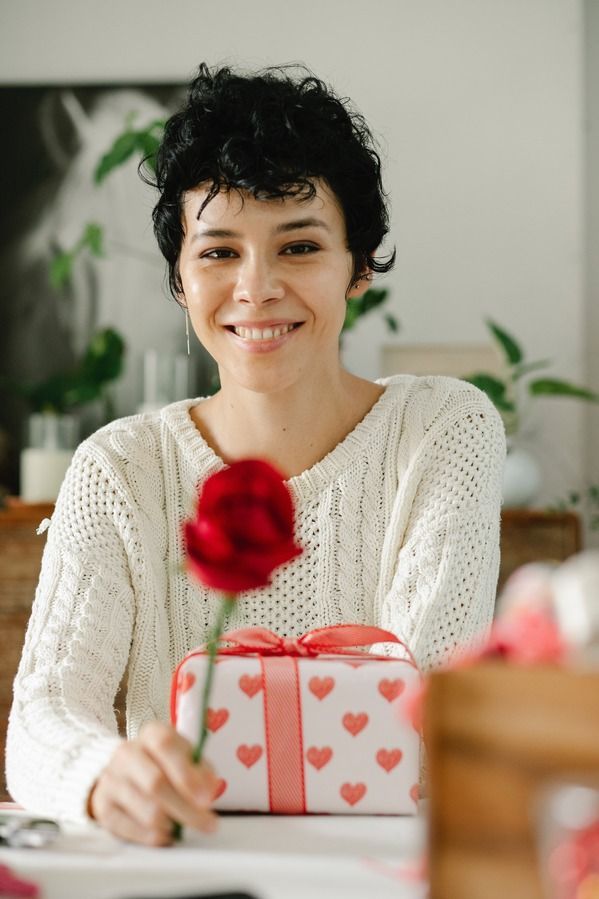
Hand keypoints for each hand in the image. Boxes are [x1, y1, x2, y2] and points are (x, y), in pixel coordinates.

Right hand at [87, 721, 218, 845]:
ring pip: (146, 810)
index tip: (206, 798)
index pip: (166, 746)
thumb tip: (209, 789)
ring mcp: (111, 779)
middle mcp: (127, 752)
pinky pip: (132, 829)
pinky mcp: (103, 806)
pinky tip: (166, 833)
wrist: (124, 773)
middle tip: (207, 824)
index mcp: (151, 733)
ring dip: (172, 824)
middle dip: (186, 809)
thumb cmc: (165, 764)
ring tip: (184, 826)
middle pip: (156, 784)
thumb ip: (202, 770)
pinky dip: (155, 836)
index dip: (187, 773)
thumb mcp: (186, 758)